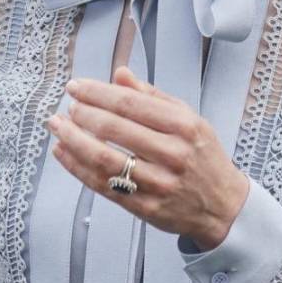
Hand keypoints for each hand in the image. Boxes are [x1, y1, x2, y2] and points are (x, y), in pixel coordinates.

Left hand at [47, 68, 249, 249]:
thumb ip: (153, 96)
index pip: (131, 103)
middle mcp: (173, 153)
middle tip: (67, 107)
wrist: (223, 206)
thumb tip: (120, 75)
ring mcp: (159, 183)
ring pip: (105, 159)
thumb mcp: (190, 119)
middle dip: (83, 114)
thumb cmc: (203, 158)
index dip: (98, 93)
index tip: (77, 87)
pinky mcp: (146, 207)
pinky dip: (78, 168)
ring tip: (58, 127)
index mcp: (184, 126)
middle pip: (115, 129)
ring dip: (74, 141)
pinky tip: (64, 153)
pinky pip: (104, 186)